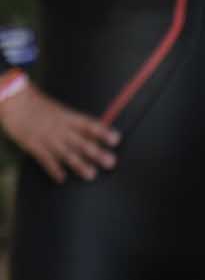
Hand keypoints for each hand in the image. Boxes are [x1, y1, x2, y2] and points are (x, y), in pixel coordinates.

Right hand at [0, 87, 119, 182]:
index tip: (116, 139)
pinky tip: (61, 179)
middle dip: (96, 153)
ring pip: (66, 153)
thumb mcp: (59, 110)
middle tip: (111, 162)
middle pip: (81, 142)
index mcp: (68, 117)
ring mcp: (47, 137)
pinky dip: (53, 169)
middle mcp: (60, 128)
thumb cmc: (38, 106)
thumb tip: (96, 130)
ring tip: (91, 175)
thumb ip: (75, 122)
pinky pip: (45, 159)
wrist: (13, 101)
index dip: (103, 132)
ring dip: (79, 165)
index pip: (89, 125)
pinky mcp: (33, 144)